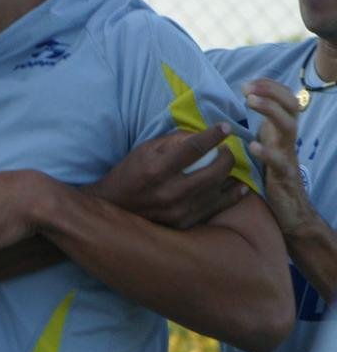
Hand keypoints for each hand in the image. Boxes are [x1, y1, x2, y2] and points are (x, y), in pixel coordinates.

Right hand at [87, 124, 241, 228]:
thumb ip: (172, 141)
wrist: (113, 207)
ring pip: (218, 191)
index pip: (193, 148)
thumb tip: (201, 135)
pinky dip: (230, 196)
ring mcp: (178, 211)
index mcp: (157, 170)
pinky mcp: (184, 224)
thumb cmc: (129, 173)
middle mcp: (169, 192)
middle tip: (226, 150)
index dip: (213, 135)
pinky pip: (215, 208)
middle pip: (213, 172)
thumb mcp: (144, 150)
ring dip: (230, 175)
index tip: (226, 128)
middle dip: (227, 157)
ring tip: (229, 165)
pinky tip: (238, 187)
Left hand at [246, 79, 312, 235]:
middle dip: (271, 92)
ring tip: (251, 102)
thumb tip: (236, 111)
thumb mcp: (264, 145)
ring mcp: (287, 155)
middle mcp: (286, 139)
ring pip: (288, 127)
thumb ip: (257, 128)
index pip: (285, 99)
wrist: (290, 209)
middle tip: (247, 87)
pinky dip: (267, 152)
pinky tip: (253, 146)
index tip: (249, 82)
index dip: (270, 87)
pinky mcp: (284, 174)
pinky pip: (279, 161)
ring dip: (270, 111)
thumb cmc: (270, 175)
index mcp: (280, 131)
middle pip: (290, 107)